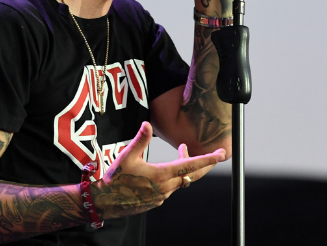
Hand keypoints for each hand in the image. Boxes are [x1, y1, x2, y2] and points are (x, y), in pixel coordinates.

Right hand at [91, 121, 224, 219]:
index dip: (207, 159)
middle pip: (192, 174)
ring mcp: (162, 196)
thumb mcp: (126, 156)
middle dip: (205, 163)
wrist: (106, 202)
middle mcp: (166, 187)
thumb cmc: (115, 178)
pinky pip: (172, 187)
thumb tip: (147, 124)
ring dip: (184, 166)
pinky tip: (166, 168)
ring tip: (183, 149)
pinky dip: (174, 176)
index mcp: (161, 174)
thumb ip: (140, 140)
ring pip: (181, 179)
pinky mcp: (157, 201)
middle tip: (217, 154)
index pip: (190, 165)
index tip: (220, 154)